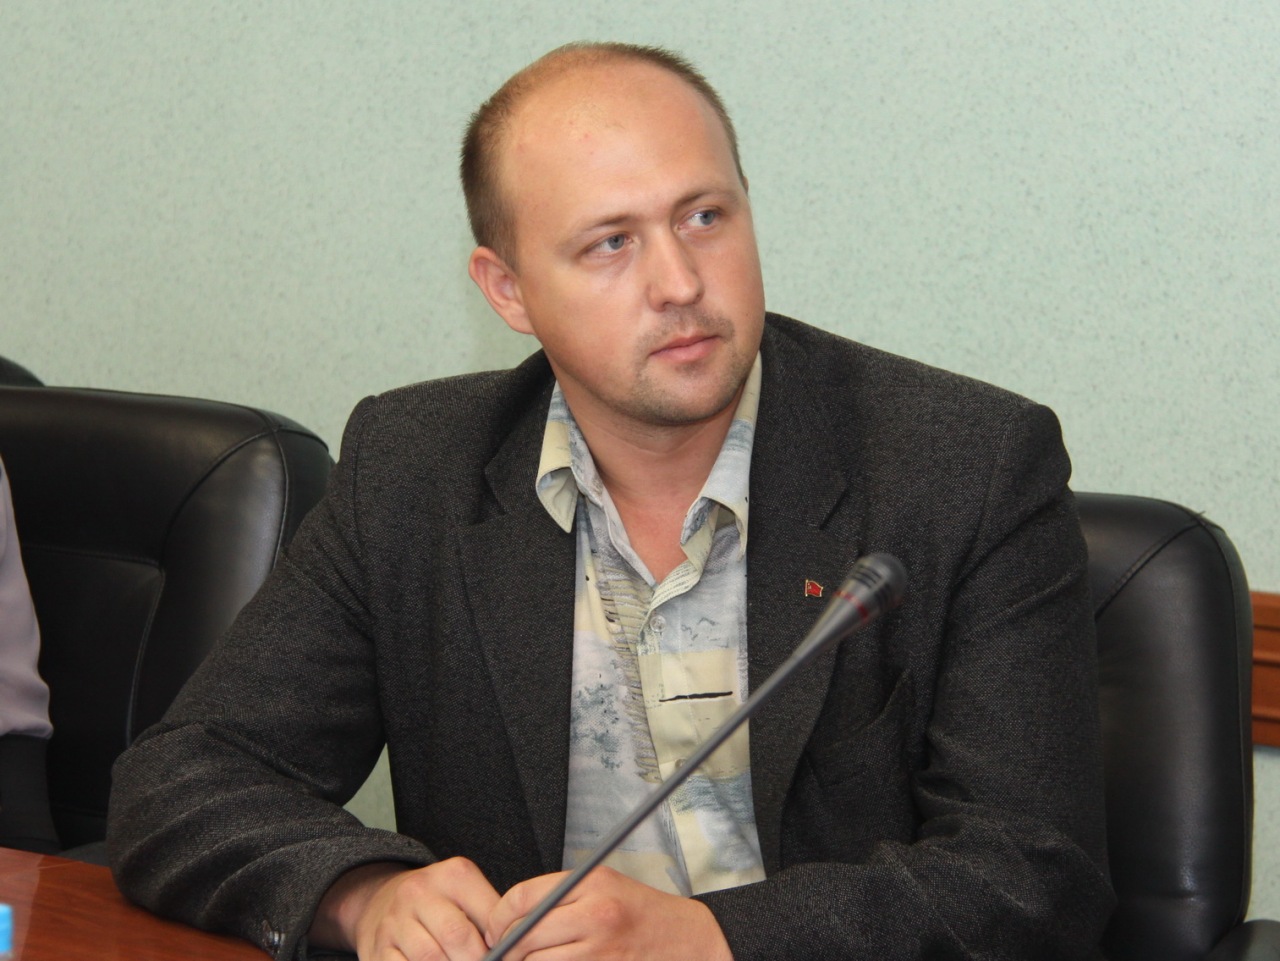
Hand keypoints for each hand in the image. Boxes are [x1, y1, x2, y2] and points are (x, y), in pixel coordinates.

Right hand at [310, 857, 500, 959]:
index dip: (503, 943)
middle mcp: (420, 891)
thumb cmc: (439, 903)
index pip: (488, 913)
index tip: (510, 955)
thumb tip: (514, 948)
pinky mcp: (378, 947)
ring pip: (430, 957)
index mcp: (453, 874)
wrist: (382, 901)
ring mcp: (396, 920)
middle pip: (457, 936)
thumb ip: (491, 918)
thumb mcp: (467, 895)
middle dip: (476, 960)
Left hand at [484, 865, 732, 960]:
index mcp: (591, 884)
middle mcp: (595, 915)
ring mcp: (599, 951)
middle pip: (523, 937)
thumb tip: (509, 918)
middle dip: (506, 950)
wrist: (688, 941)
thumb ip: (558, 895)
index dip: (498, 918)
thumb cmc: (640, 913)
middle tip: (503, 953)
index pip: (522, 898)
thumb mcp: (603, 885)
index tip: (494, 930)